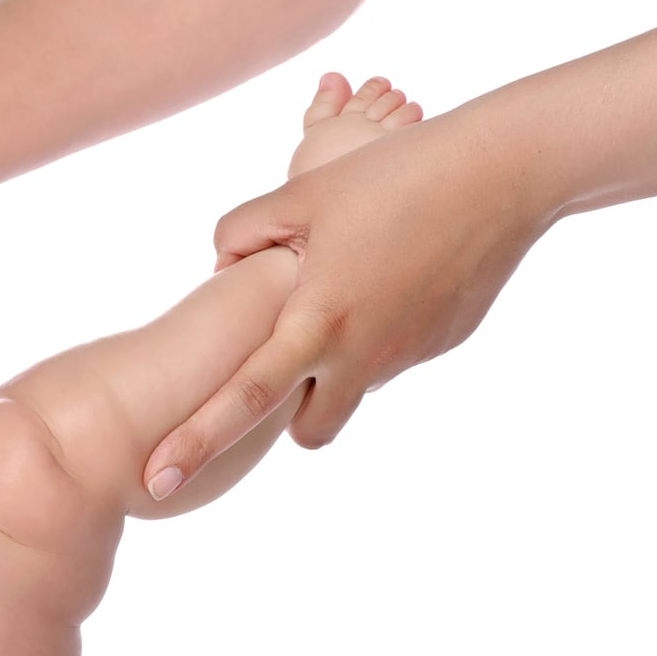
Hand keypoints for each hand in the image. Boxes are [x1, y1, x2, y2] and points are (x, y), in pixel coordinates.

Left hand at [142, 112, 551, 499]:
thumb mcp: (299, 194)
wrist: (501, 174)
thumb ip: (240, 233)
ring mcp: (406, 354)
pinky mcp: (439, 342)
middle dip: (287, 419)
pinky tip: (389, 273)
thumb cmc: (389, 175)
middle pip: (310, 431)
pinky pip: (391, 354)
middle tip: (283, 369)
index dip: (194, 444)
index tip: (156, 482)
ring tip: (344, 292)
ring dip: (336, 365)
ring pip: (353, 388)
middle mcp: (362, 353)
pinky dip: (376, 330)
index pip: (242, 398)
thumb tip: (219, 269)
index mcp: (315, 321)